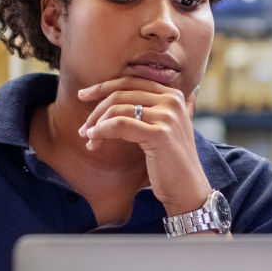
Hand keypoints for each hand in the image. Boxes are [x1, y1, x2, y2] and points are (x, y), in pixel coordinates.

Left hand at [78, 77, 209, 214]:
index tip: (84, 96)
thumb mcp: (164, 127)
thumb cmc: (171, 162)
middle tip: (83, 128)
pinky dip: (102, 131)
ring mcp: (167, 116)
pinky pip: (119, 125)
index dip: (103, 86)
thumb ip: (150, 109)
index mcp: (173, 95)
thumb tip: (117, 95)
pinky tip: (95, 141)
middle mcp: (172, 101)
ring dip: (97, 125)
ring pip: (117, 109)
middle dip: (96, 109)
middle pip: (121, 93)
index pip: (131, 81)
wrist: (188, 189)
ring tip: (89, 139)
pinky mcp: (159, 134)